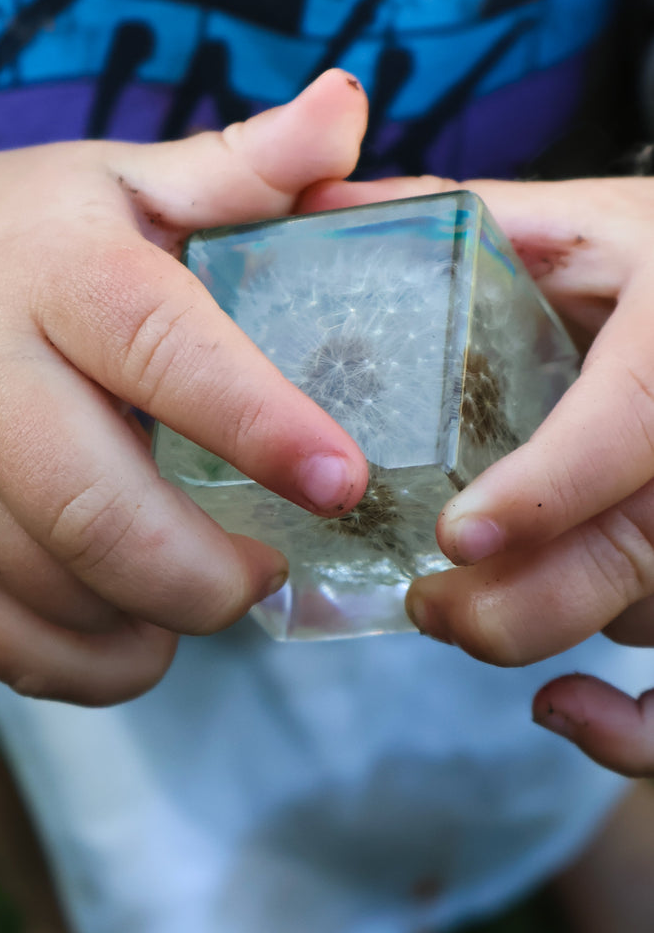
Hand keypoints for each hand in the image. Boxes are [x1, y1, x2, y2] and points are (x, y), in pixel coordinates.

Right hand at [0, 71, 368, 704]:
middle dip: (205, 570)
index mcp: (59, 276)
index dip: (257, 420)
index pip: (160, 348)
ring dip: (160, 617)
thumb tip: (349, 105)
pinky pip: (7, 646)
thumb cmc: (18, 234)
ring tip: (221, 585)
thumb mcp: (120, 180)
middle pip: (91, 506)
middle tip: (274, 565)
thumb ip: (242, 162)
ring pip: (53, 590)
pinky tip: (146, 632)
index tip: (343, 477)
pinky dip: (93, 667)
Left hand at [301, 171, 653, 773]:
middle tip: (425, 602)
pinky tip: (563, 713)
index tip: (457, 534)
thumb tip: (312, 201)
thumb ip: (462, 217)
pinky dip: (640, 731)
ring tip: (454, 612)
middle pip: (639, 553)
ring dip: (548, 634)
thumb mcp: (582, 223)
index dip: (553, 488)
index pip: (636, 424)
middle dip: (517, 602)